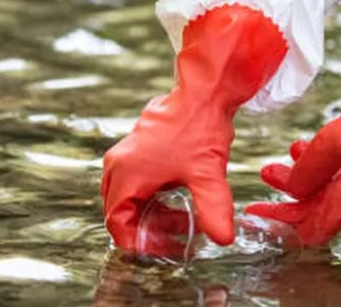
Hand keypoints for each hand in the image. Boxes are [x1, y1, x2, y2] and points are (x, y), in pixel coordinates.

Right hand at [101, 5, 286, 252]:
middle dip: (148, 228)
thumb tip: (223, 239)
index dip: (139, 242)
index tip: (165, 248)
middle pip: (121, 212)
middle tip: (178, 235)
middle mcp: (118, 165)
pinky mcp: (137, 148)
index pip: (117, 224)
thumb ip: (213, 209)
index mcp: (126, 175)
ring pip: (129, 197)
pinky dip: (154, 195)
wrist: (204, 91)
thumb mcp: (208, 174)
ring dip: (152, 211)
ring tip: (184, 218)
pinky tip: (180, 197)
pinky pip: (136, 181)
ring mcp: (126, 154)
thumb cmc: (201, 128)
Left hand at [246, 30, 340, 245]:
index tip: (258, 207)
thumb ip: (307, 171)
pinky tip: (325, 143)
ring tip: (296, 148)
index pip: (305, 228)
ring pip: (335, 192)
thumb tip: (290, 190)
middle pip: (318, 210)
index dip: (278, 219)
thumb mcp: (334, 142)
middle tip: (270, 170)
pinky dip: (333, 167)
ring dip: (312, 175)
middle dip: (291, 190)